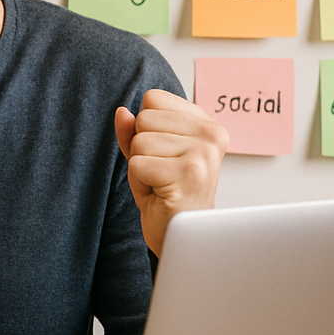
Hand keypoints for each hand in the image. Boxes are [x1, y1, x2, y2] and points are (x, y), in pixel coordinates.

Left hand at [114, 89, 227, 256]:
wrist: (180, 236)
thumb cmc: (166, 195)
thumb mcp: (146, 155)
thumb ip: (133, 131)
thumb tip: (121, 113)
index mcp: (207, 123)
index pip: (153, 99)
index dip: (146, 129)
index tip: (164, 155)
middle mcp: (211, 134)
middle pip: (143, 118)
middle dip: (141, 150)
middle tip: (161, 174)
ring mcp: (203, 153)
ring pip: (139, 141)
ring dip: (141, 168)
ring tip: (161, 184)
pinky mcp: (189, 173)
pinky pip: (137, 164)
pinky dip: (140, 182)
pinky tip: (161, 194)